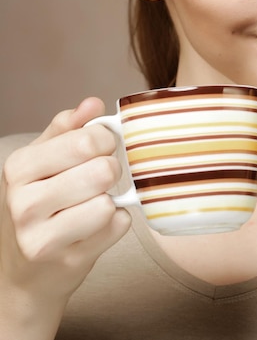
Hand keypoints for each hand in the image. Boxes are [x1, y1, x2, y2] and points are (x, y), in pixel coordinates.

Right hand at [0, 98, 130, 338]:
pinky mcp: (69, 261)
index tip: (102, 148)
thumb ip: (67, 128)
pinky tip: (97, 226)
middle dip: (110, 170)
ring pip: (109, 202)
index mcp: (19, 168)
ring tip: (94, 203)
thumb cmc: (41, 204)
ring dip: (111, 200)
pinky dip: (117, 222)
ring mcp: (43, 237)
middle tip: (100, 178)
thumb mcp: (42, 161)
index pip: (87, 140)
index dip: (107, 141)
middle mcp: (24, 203)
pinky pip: (119, 226)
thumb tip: (92, 103)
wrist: (26, 270)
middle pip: (102, 170)